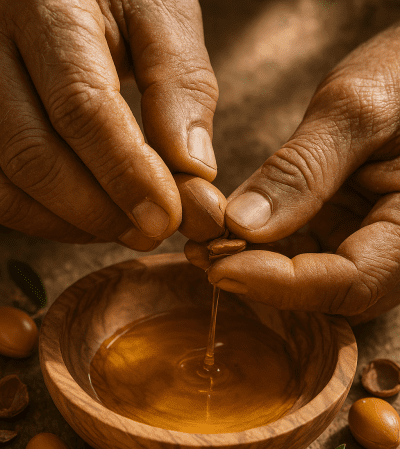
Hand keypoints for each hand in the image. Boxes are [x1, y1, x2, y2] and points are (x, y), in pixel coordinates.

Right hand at [0, 0, 217, 249]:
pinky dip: (46, 218)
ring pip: (8, 182)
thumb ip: (180, 86)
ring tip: (127, 226)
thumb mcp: (159, 16)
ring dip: (73, 223)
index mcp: (47, 7)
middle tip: (152, 231)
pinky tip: (89, 217)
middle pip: (34, 155)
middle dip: (100, 210)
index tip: (167, 216)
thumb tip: (193, 170)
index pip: (80, 106)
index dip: (125, 173)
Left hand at [187, 23, 399, 324]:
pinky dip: (263, 250)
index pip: (349, 283)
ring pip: (310, 285)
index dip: (282, 285)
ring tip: (204, 246)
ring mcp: (367, 243)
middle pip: (328, 297)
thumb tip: (241, 226)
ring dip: (256, 270)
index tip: (220, 268)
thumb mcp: (354, 110)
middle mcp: (395, 250)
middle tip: (204, 258)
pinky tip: (225, 233)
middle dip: (262, 283)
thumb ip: (302, 170)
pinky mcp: (343, 230)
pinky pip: (303, 257)